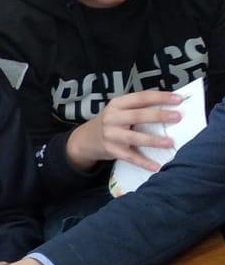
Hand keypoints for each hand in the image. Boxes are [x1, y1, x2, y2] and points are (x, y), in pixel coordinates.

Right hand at [64, 90, 180, 171]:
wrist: (87, 139)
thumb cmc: (111, 122)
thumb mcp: (119, 109)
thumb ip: (139, 106)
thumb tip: (169, 104)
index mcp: (117, 104)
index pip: (140, 98)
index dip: (160, 98)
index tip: (177, 99)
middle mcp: (112, 118)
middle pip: (138, 116)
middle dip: (159, 116)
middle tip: (177, 117)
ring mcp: (111, 135)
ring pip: (134, 137)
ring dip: (153, 140)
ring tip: (170, 142)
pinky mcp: (112, 150)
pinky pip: (130, 157)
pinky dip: (144, 162)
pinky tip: (156, 166)